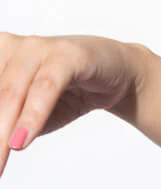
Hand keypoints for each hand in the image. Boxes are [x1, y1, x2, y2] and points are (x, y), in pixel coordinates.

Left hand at [0, 32, 147, 176]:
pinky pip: (45, 88)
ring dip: (3, 130)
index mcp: (0, 57)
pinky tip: (22, 140)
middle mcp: (13, 47)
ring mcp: (39, 48)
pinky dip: (33, 116)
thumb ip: (11, 125)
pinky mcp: (67, 55)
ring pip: (13, 93)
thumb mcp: (34, 115)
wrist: (120, 74)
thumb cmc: (71, 92)